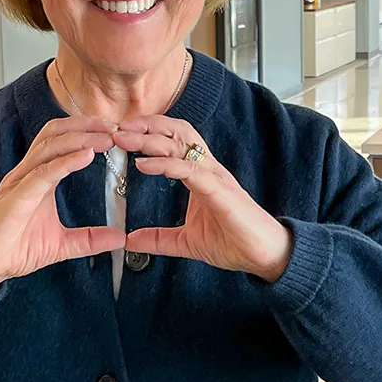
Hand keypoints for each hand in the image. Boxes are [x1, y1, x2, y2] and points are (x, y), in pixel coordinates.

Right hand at [0, 117, 125, 294]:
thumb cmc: (11, 249)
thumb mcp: (60, 244)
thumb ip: (90, 239)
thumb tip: (120, 238)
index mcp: (39, 178)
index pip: (63, 141)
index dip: (88, 131)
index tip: (116, 132)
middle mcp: (28, 174)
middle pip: (56, 134)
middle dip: (87, 126)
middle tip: (117, 128)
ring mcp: (19, 183)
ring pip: (49, 147)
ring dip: (80, 138)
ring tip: (107, 138)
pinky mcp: (15, 198)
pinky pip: (41, 173)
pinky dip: (65, 162)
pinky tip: (86, 156)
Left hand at [113, 117, 291, 281]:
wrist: (265, 255)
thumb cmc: (234, 242)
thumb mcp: (186, 242)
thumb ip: (159, 239)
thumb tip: (131, 241)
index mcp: (201, 175)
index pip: (174, 141)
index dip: (148, 132)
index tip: (121, 134)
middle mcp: (208, 170)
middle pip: (176, 133)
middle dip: (145, 126)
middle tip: (116, 128)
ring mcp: (215, 178)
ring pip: (180, 145)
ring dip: (149, 139)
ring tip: (125, 138)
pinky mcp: (219, 192)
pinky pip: (190, 170)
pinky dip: (165, 164)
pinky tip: (144, 164)